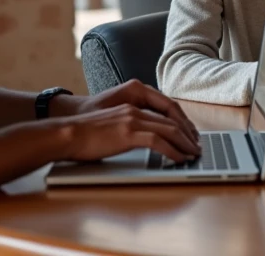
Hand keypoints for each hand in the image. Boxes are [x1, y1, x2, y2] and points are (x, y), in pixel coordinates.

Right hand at [59, 79, 200, 142]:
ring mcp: (132, 119)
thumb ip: (128, 127)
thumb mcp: (112, 124)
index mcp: (132, 105)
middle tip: (197, 146)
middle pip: (172, 119)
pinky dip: (173, 151)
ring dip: (185, 143)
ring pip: (169, 129)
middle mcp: (135, 109)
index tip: (190, 135)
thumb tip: (142, 139)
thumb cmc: (85, 133)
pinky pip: (158, 141)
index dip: (182, 122)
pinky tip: (179, 158)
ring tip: (193, 154)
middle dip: (188, 134)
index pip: (166, 110)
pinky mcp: (128, 133)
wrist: (67, 133)